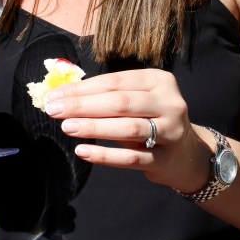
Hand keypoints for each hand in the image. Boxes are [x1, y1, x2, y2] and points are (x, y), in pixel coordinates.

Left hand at [44, 68, 212, 191]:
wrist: (186, 154)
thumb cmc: (152, 120)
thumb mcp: (139, 100)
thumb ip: (110, 96)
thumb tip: (64, 95)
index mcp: (160, 80)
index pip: (116, 81)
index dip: (83, 88)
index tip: (55, 95)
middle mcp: (170, 103)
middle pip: (121, 102)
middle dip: (83, 105)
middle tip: (54, 110)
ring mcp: (170, 131)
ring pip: (128, 128)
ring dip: (94, 127)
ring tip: (66, 127)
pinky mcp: (164, 159)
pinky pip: (131, 158)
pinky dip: (105, 155)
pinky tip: (83, 152)